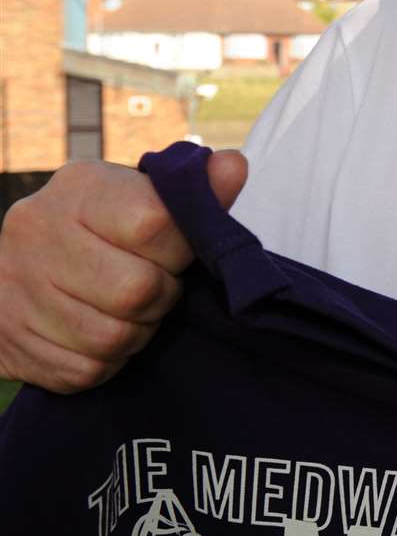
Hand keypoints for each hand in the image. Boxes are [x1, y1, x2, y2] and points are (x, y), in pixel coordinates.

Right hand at [0, 151, 247, 392]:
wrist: (14, 271)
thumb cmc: (101, 230)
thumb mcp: (141, 197)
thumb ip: (191, 192)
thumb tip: (234, 166)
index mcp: (79, 188)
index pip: (154, 223)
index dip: (181, 249)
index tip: (177, 252)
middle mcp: (36, 230)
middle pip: (136, 290)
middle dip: (161, 296)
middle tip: (155, 287)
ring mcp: (16, 288)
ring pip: (113, 337)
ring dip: (137, 333)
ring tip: (128, 311)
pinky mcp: (10, 341)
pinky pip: (87, 369)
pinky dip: (106, 361)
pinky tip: (98, 336)